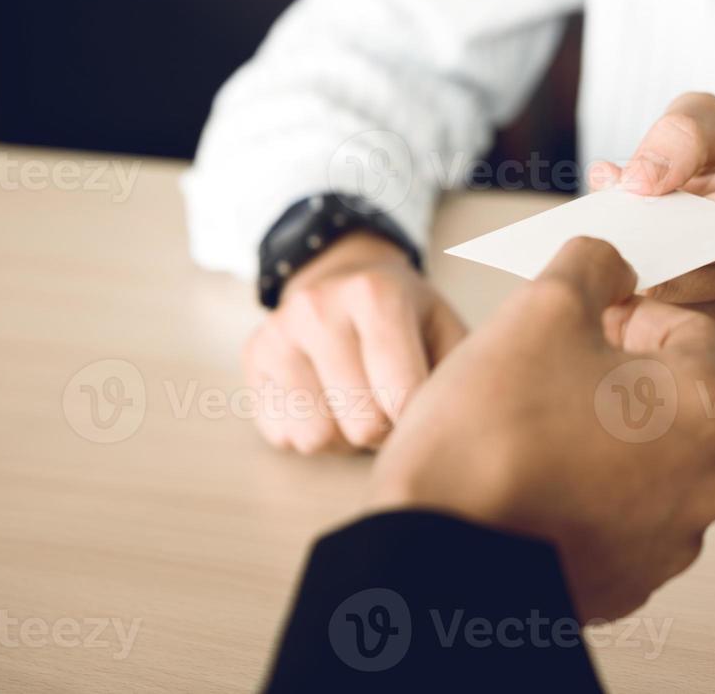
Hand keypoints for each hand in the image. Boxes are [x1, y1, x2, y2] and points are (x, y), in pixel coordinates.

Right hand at [242, 232, 467, 453]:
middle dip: (385, 432)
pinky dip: (310, 434)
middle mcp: (318, 308)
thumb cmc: (408, 316)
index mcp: (376, 294)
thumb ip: (461, 373)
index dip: (420, 420)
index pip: (402, 396)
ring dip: (345, 439)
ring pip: (316, 437)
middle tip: (393, 411)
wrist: (342, 276)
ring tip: (360, 409)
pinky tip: (327, 405)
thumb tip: (458, 429)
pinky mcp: (253, 357)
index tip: (426, 411)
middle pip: (361, 423)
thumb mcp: (444, 328)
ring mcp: (278, 332)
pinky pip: (282, 435)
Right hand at [369, 237, 714, 621]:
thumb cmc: (491, 432)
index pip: (693, 330)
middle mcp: (711, 479)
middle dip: (624, 378)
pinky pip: (624, 516)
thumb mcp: (540, 310)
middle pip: (677, 399)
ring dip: (609, 438)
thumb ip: (593, 266)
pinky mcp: (635, 580)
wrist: (434, 556)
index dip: (635, 314)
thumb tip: (615, 265)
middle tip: (556, 375)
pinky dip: (593, 495)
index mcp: (706, 408)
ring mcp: (675, 539)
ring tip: (539, 434)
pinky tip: (538, 485)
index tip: (586, 325)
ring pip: (652, 459)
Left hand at [591, 92, 714, 358]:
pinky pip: (690, 338)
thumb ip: (677, 137)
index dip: (664, 225)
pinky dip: (651, 323)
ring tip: (604, 275)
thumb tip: (637, 185)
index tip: (617, 225)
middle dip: (644, 264)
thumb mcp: (707, 117)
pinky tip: (626, 298)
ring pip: (692, 315)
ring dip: (641, 300)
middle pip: (703, 276)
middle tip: (593, 258)